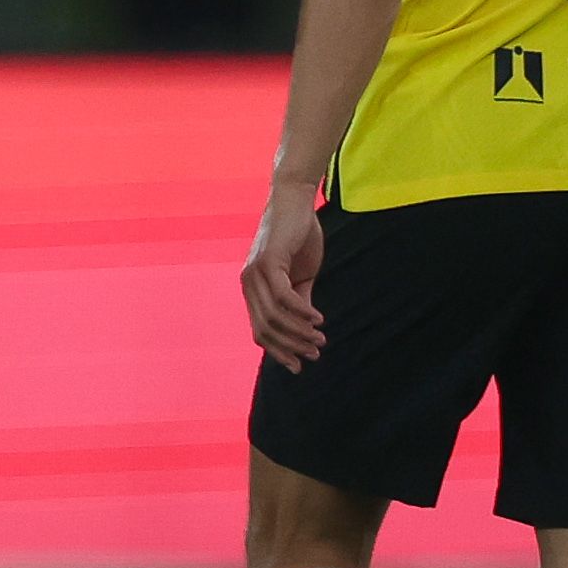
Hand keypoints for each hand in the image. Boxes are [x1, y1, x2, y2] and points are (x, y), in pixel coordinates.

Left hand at [242, 179, 327, 372]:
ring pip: (275, 317)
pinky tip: (317, 319)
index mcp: (253, 289)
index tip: (299, 366)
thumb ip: (300, 299)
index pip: (260, 331)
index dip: (278, 351)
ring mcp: (255, 273)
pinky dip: (301, 312)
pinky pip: (284, 297)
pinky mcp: (268, 262)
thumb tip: (306, 326)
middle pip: (265, 330)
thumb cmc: (299, 236)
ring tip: (320, 339)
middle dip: (291, 346)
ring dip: (299, 333)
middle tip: (315, 354)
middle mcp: (248, 284)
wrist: (297, 201)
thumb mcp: (301, 274)